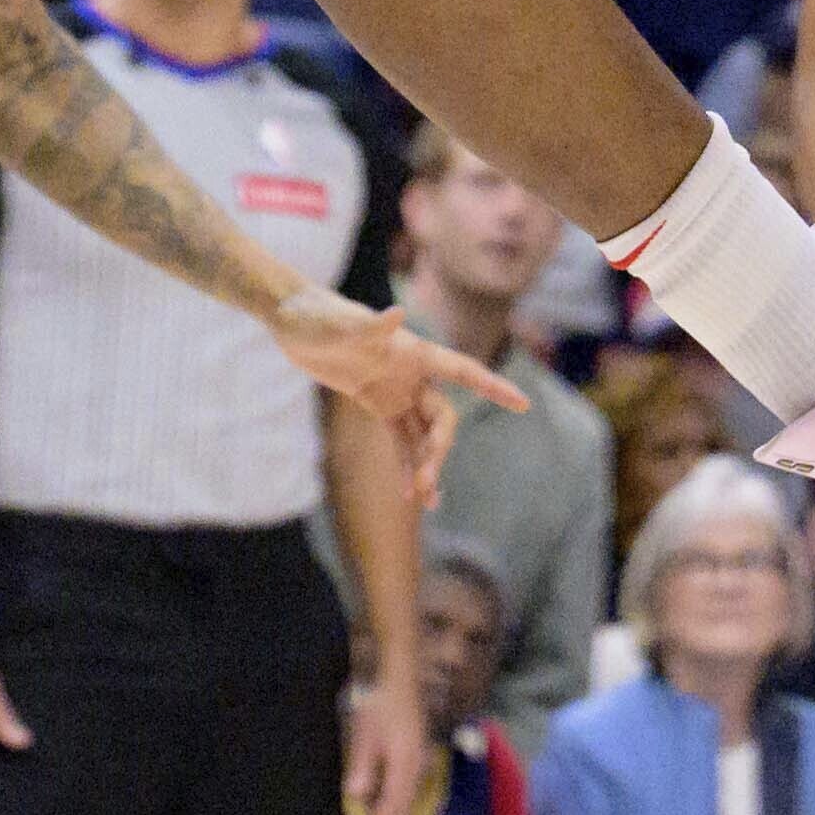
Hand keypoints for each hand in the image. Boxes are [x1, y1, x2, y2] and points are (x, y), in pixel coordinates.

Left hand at [268, 285, 531, 504]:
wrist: (292, 321)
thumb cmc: (317, 316)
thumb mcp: (340, 324)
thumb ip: (369, 325)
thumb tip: (397, 313)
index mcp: (413, 352)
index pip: (463, 370)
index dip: (493, 386)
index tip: (522, 404)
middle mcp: (411, 373)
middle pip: (442, 416)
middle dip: (439, 451)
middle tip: (426, 486)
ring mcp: (396, 389)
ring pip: (423, 433)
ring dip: (426, 465)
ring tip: (424, 501)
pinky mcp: (377, 403)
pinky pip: (400, 438)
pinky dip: (406, 464)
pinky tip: (408, 494)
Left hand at [344, 663, 430, 814]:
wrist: (401, 674)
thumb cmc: (380, 701)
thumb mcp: (364, 734)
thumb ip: (362, 767)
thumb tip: (357, 797)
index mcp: (405, 765)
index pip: (391, 809)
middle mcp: (418, 766)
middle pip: (404, 808)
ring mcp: (422, 759)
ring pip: (410, 799)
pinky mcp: (419, 752)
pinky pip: (412, 787)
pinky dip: (400, 802)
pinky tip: (389, 802)